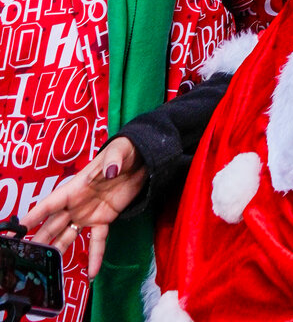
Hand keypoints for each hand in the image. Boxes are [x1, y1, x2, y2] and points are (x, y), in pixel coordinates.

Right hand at [26, 135, 145, 276]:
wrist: (142, 160)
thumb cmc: (125, 152)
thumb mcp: (119, 150)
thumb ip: (113, 160)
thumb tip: (111, 170)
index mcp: (75, 187)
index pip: (50, 203)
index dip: (33, 216)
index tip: (17, 229)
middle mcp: (77, 204)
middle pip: (53, 225)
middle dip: (38, 241)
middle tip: (25, 257)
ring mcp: (89, 214)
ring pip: (68, 236)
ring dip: (57, 251)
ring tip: (46, 270)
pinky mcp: (104, 220)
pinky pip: (97, 241)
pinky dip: (95, 256)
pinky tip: (91, 272)